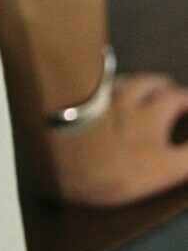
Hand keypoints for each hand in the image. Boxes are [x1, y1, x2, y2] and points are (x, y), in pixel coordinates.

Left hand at [46, 71, 187, 207]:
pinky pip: (94, 88)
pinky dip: (105, 85)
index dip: (185, 99)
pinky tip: (103, 88)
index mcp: (151, 116)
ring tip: (138, 82)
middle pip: (147, 84)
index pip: (175, 98)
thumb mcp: (167, 168)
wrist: (73, 162)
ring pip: (120, 81)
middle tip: (167, 84)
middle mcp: (127, 101)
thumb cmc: (123, 170)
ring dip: (133, 80)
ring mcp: (100, 101)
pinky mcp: (78, 102)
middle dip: (161, 83)